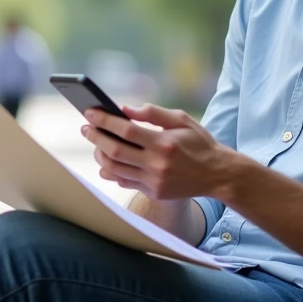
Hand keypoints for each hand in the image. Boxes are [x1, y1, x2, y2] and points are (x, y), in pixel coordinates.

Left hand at [81, 104, 233, 200]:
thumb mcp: (182, 120)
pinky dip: (111, 171)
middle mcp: (157, 164)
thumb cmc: (198, 142)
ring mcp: (154, 181)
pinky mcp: (154, 192)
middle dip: (96, 137)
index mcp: (164, 143)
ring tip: (95, 143)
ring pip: (115, 169)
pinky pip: (125, 182)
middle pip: (115, 151)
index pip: (126, 130)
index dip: (105, 121)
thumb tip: (124, 109)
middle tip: (85, 128)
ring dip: (100, 155)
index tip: (90, 112)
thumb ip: (153, 113)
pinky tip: (106, 160)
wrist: (217, 174)